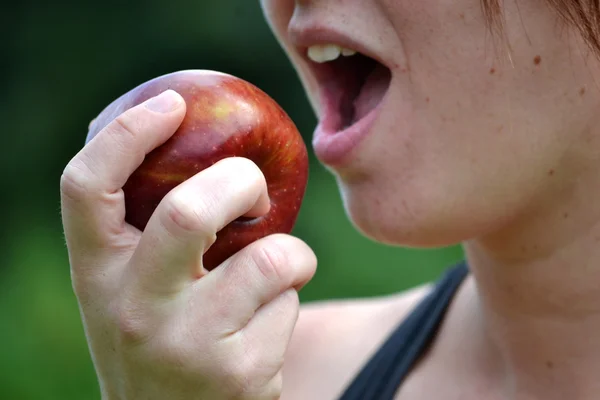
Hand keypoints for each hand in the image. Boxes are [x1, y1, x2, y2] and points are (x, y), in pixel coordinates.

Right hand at [60, 90, 316, 398]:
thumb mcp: (131, 291)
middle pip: (188, 210)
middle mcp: (131, 309)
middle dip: (241, 181)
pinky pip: (289, 300)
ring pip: (269, 258)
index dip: (127, 134)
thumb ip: (148, 235)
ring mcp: (185, 345)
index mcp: (96, 275)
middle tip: (255, 190)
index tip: (173, 104)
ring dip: (291, 252)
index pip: (86, 188)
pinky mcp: (240, 373)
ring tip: (278, 270)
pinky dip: (291, 295)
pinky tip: (267, 323)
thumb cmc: (161, 337)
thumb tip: (192, 148)